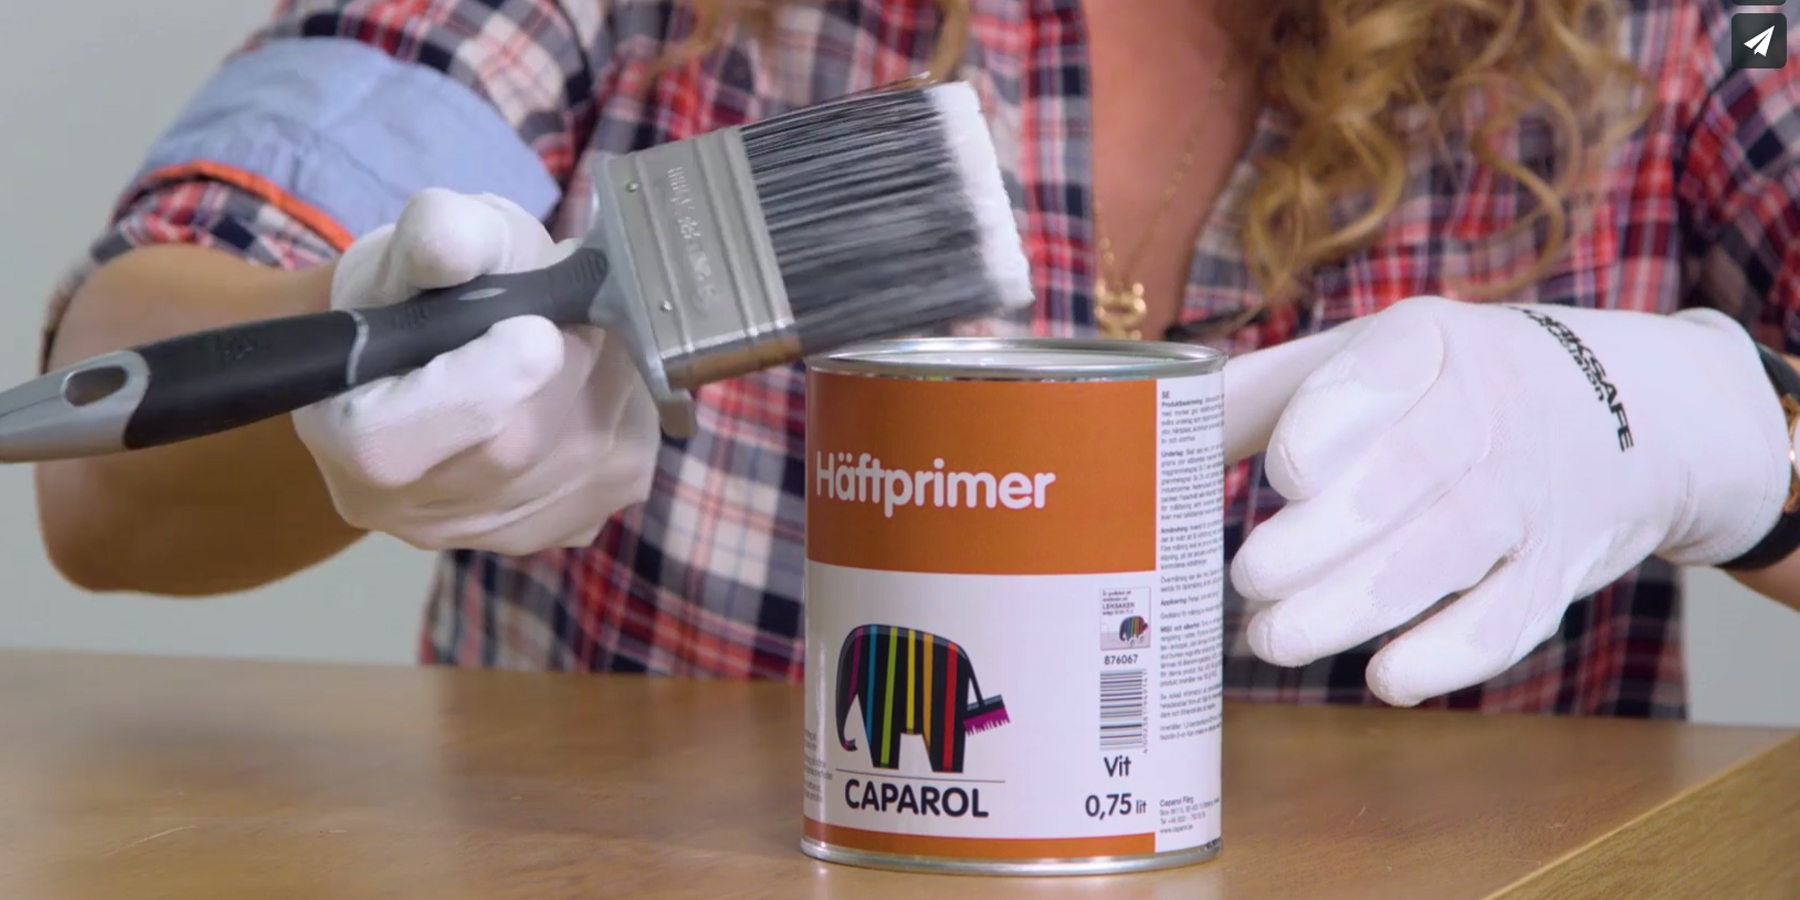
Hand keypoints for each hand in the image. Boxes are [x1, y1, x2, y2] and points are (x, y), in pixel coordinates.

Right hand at [291, 188, 660, 554]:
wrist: (445, 348)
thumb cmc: (422, 291)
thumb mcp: (420, 242)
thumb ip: (435, 236)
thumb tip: (449, 246)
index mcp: (350, 440)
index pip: (395, 442)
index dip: (479, 384)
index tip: (537, 329)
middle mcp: (415, 510)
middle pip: (518, 447)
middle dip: (569, 360)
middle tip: (571, 308)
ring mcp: (493, 533)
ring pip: (588, 455)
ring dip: (609, 379)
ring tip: (579, 337)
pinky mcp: (566, 530)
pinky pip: (625, 466)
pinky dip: (628, 411)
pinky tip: (594, 383)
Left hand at [1222, 296, 1790, 705]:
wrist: (1614, 417)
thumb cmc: (1440, 390)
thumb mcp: (1360, 361)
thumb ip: (1259, 395)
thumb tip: (1139, 430)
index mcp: (1428, 342)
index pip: (1380, 376)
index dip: (1326, 429)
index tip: (1279, 476)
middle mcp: (1491, 410)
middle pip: (1403, 481)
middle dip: (1313, 542)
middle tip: (1244, 579)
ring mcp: (1530, 494)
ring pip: (1444, 556)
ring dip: (1349, 608)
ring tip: (1271, 637)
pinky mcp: (1557, 569)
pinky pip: (1507, 622)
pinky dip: (1444, 659)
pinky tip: (1381, 677)